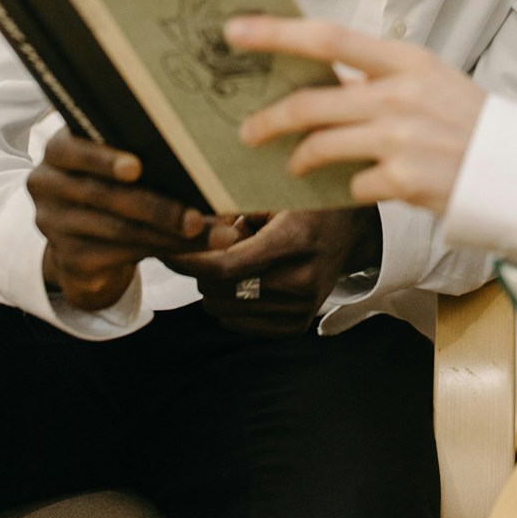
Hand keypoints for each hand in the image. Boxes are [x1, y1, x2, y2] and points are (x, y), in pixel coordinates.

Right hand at [29, 128, 206, 313]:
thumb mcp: (116, 164)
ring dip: (171, 235)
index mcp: (59, 150)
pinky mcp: (70, 257)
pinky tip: (198, 246)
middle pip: (104, 196)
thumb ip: (142, 152)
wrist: (84, 239)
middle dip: (157, 207)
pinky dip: (168, 249)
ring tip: (216, 235)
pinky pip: (124, 254)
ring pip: (120, 230)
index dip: (102, 159)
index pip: (71, 149)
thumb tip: (205, 152)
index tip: (136, 168)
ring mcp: (55, 225)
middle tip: (197, 218)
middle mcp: (48, 185)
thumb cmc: (113, 184)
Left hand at [166, 206, 384, 335]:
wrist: (351, 232)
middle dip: (203, 270)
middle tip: (208, 246)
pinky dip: (231, 304)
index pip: (227, 266)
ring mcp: (303, 306)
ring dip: (216, 287)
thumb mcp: (274, 193)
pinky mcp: (299, 324)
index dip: (189, 262)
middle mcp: (303, 278)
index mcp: (297, 238)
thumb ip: (231, 211)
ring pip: (225, 309)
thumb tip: (183, 226)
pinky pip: (239, 324)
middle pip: (221, 291)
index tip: (165, 250)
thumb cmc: (306, 203)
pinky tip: (246, 279)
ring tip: (236, 259)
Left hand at [226, 16, 483, 214]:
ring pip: (322, 146)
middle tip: (247, 130)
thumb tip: (318, 82)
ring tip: (294, 165)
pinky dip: (351, 187)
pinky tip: (365, 185)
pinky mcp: (404, 180)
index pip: (329, 38)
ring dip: (300, 158)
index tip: (235, 30)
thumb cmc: (466, 121)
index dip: (276, 34)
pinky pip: (353, 185)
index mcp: (406, 61)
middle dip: (270, 118)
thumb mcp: (428, 81)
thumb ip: (378, 77)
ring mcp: (401, 138)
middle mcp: (401, 95)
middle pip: (312, 101)